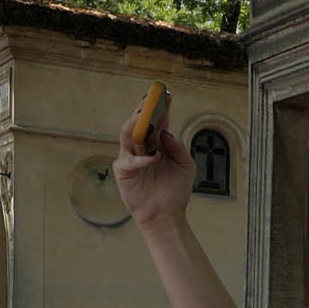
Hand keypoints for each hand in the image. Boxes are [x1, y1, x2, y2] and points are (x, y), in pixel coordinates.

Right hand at [113, 101, 194, 224]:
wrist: (166, 214)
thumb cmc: (175, 190)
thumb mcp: (185, 165)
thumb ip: (178, 147)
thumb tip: (166, 133)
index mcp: (158, 143)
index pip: (158, 121)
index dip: (161, 107)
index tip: (167, 93)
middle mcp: (143, 146)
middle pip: (139, 123)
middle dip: (144, 109)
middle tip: (151, 97)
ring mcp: (130, 157)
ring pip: (127, 134)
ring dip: (135, 124)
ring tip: (143, 114)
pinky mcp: (123, 171)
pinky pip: (129, 160)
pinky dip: (141, 159)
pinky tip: (153, 158)